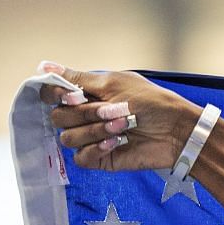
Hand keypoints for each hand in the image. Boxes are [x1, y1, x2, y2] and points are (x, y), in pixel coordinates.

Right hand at [37, 61, 201, 173]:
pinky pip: (80, 158)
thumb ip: (78, 78)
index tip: (75, 95)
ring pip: (68, 137)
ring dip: (96, 130)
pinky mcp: (101, 157)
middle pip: (57, 117)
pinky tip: (118, 142)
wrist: (179, 130)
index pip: (50, 95)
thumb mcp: (115, 83)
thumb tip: (44, 66)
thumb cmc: (154, 103)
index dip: (56, 95)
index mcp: (86, 95)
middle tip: (114, 111)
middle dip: (86, 113)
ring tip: (123, 126)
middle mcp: (86, 116)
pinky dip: (97, 148)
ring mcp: (92, 137)